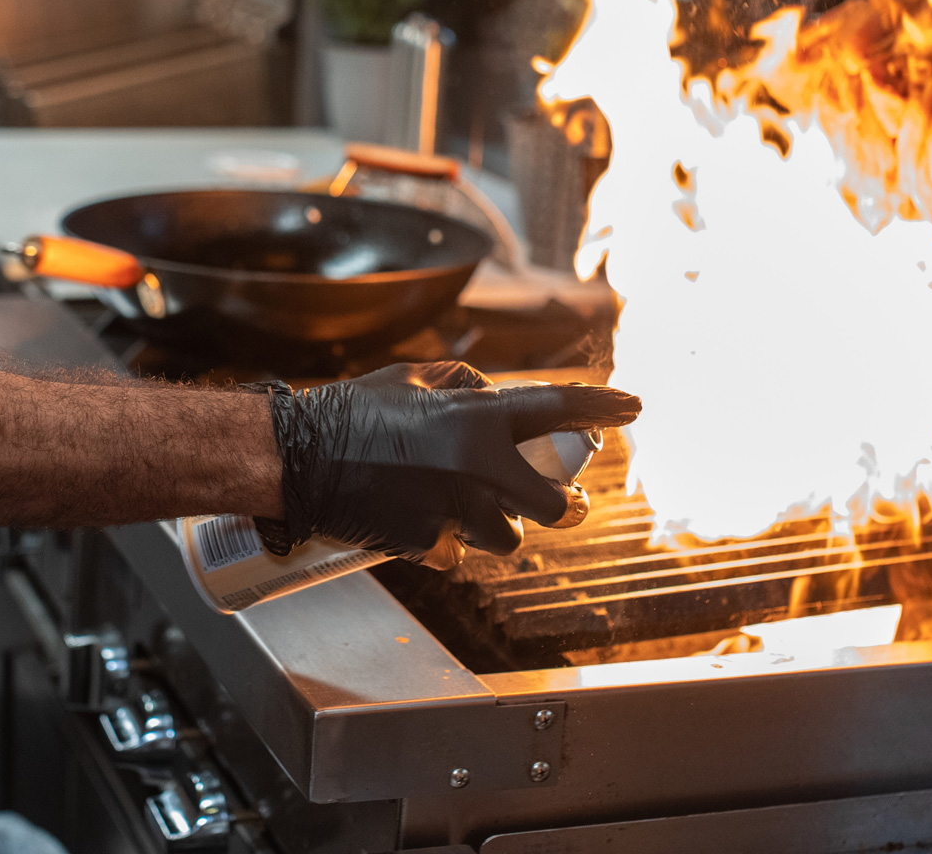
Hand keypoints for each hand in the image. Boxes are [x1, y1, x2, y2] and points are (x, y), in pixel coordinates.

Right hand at [255, 362, 641, 569]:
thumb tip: (494, 396)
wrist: (299, 458)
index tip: (632, 406)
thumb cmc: (352, 413)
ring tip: (469, 507)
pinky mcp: (427, 543)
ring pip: (507, 537)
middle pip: (554, 505)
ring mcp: (453, 511)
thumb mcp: (413, 380)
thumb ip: (464, 384)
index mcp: (474, 418)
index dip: (601, 406)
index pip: (556, 408)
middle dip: (565, 504)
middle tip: (566, 500)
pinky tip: (423, 520)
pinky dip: (448, 541)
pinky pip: (457, 552)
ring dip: (498, 525)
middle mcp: (474, 467)